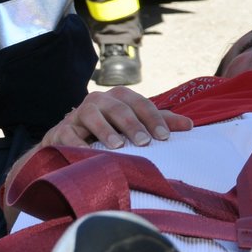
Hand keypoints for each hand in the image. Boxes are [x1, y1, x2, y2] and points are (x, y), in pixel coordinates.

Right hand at [41, 87, 192, 149]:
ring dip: (106, 131)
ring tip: (118, 146)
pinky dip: (78, 144)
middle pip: (118, 109)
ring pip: (92, 116)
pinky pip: (69, 134)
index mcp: (119, 97)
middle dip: (133, 125)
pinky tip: (87, 154)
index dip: (153, 119)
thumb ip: (159, 122)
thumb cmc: (109, 130)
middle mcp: (99, 100)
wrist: (68, 139)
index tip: (165, 137)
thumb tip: (190, 125)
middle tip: (145, 142)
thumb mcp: (133, 124)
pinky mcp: (61, 129)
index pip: (140, 104)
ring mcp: (78, 114)